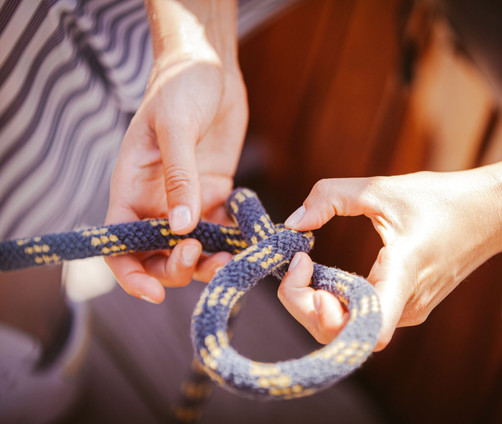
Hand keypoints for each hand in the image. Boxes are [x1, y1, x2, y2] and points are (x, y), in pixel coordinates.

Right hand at [105, 53, 247, 302]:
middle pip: (157, 256)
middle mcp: (156, 202)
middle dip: (177, 269)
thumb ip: (178, 177)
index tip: (154, 294)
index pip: (119, 245)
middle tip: (203, 256)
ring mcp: (187, 200)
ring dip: (209, 262)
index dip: (130, 276)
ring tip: (232, 257)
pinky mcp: (216, 194)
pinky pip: (222, 230)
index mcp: (131, 189)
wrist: (209, 68)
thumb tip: (180, 228)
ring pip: (193, 249)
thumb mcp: (175, 127)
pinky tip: (250, 240)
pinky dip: (233, 241)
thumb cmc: (181, 88)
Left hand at [279, 171, 501, 349]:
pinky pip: (362, 318)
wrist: (491, 213)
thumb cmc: (442, 199)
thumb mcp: (382, 188)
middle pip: (341, 333)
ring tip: (308, 265)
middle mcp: (407, 306)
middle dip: (304, 303)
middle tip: (298, 263)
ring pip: (349, 328)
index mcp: (404, 275)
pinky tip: (327, 274)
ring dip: (318, 302)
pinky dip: (336, 301)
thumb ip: (331, 197)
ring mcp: (409, 312)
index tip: (305, 264)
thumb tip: (292, 222)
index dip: (319, 310)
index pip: (365, 330)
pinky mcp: (408, 309)